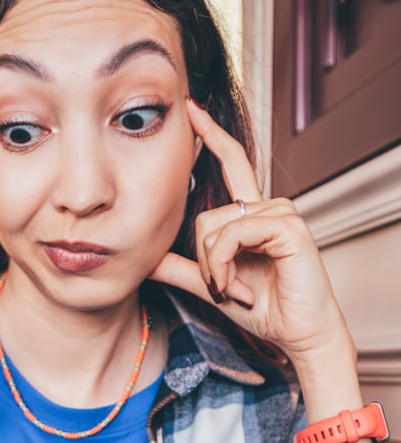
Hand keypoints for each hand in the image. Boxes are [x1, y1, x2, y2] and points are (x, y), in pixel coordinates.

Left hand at [151, 98, 354, 369]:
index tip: (191, 108)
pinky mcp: (287, 226)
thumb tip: (144, 257)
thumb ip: (181, 268)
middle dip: (203, 261)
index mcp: (251, 215)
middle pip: (204, 216)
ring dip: (213, 268)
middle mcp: (267, 206)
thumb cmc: (263, 308)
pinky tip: (238, 288)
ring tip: (233, 291)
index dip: (211, 135)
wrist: (297, 334)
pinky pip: (232, 234)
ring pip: (213, 227)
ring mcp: (279, 212)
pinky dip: (224, 265)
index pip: (230, 163)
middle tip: (222, 289)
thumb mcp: (211, 285)